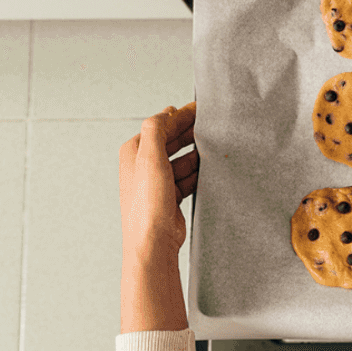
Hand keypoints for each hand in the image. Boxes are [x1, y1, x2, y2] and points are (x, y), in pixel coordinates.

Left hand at [118, 102, 198, 261]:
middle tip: (212, 124)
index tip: (199, 108)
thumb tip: (166, 112)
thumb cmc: (148, 204)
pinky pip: (188, 177)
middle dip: (190, 132)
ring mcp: (158, 182)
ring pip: (182, 160)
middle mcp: (143, 165)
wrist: (153, 242)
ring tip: (216, 145)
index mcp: (134, 152)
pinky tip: (211, 168)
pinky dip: (199, 171)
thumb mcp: (149, 158)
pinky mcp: (170, 197)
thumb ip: (156, 130)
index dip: (180, 116)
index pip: (160, 126)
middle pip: (172, 141)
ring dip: (197, 153)